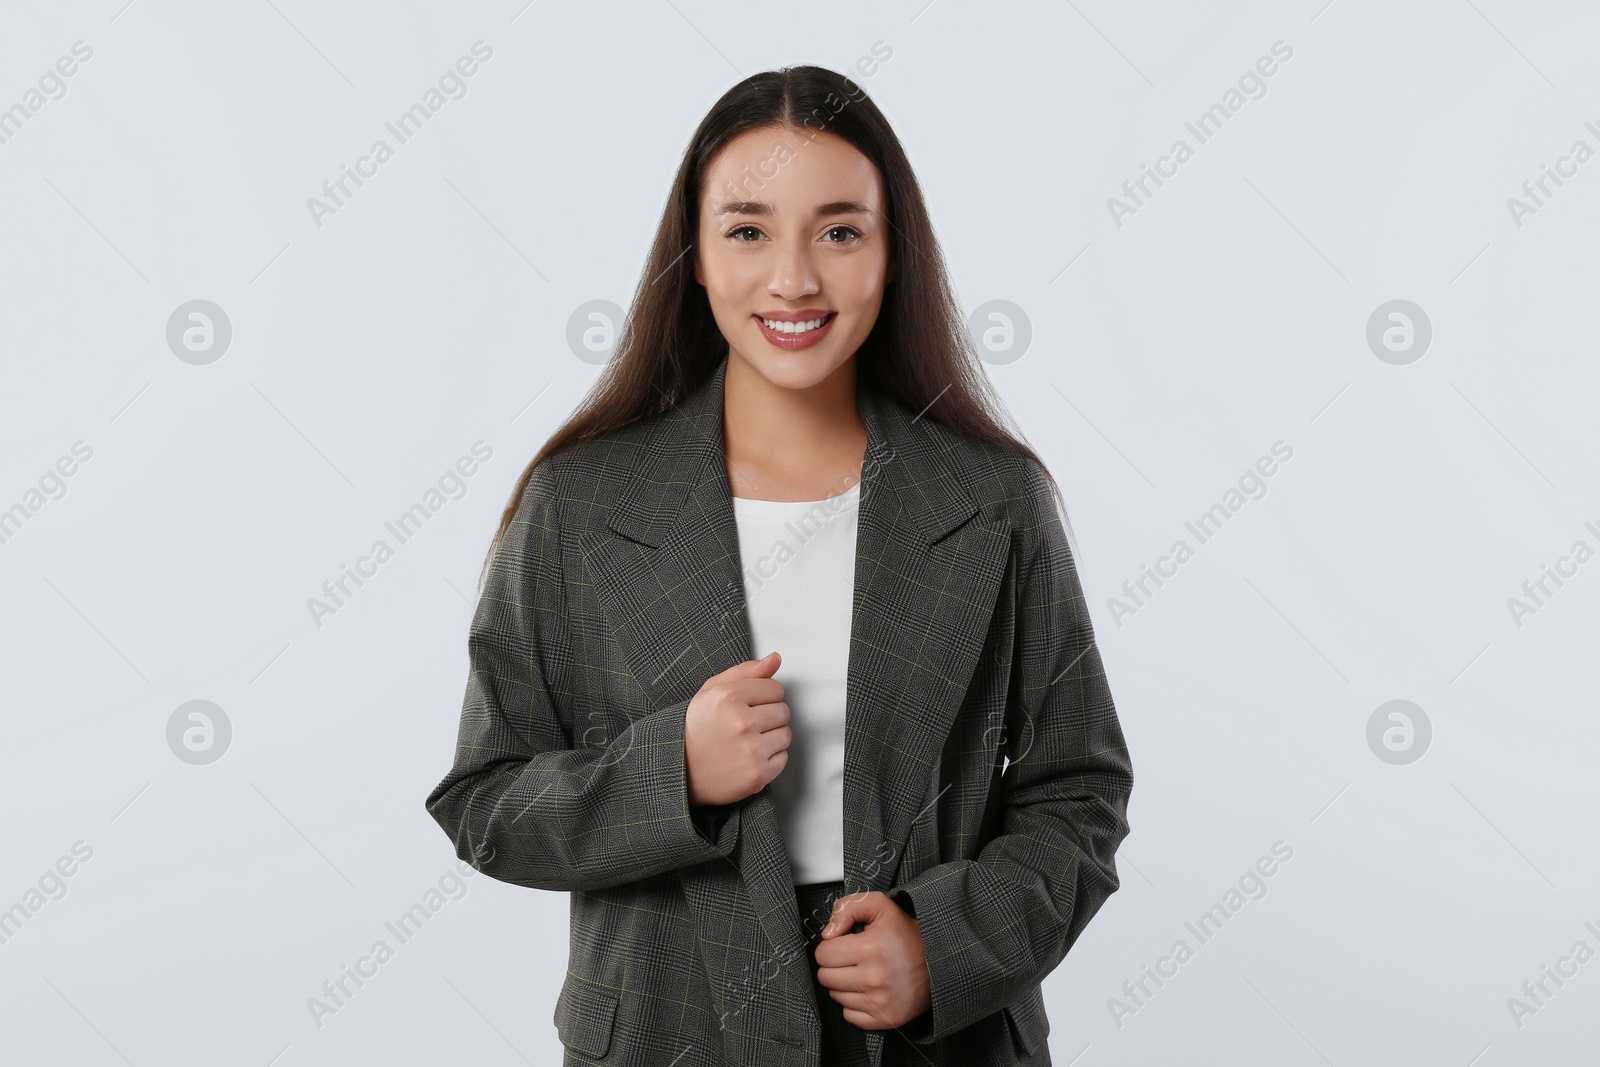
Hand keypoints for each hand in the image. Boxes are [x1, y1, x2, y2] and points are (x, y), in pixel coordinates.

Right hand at [684, 651, 791, 805]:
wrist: (676, 769)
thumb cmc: (694, 728)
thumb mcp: (712, 690)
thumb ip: (746, 672)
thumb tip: (775, 659)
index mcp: (730, 696)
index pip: (776, 689)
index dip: (763, 697)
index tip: (748, 706)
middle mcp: (742, 722)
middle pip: (784, 711)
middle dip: (768, 717)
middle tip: (745, 726)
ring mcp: (751, 750)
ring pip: (786, 735)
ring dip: (771, 738)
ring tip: (746, 741)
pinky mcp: (758, 774)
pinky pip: (783, 758)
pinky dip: (769, 759)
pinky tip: (748, 757)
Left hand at [813, 891, 930, 1030]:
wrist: (937, 963)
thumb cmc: (907, 935)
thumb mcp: (881, 906)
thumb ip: (848, 907)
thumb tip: (827, 933)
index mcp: (870, 948)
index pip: (822, 954)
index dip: (831, 945)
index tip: (846, 943)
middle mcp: (874, 979)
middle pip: (825, 977)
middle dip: (834, 965)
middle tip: (853, 958)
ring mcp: (879, 1003)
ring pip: (835, 996)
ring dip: (844, 984)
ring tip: (864, 972)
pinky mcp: (884, 1019)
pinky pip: (849, 1015)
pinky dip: (854, 1003)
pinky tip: (869, 990)